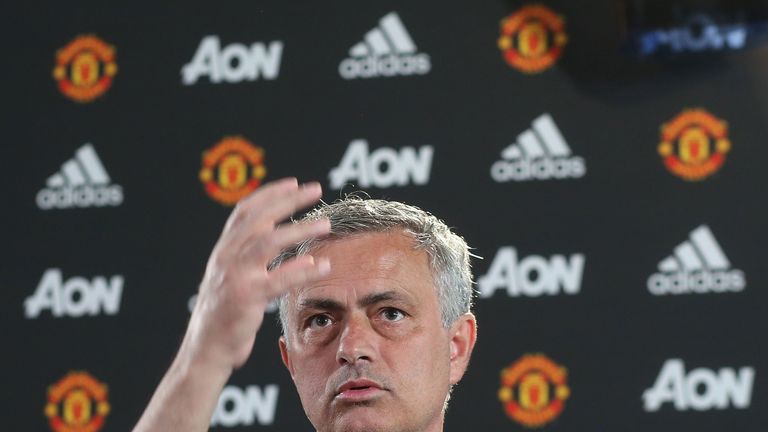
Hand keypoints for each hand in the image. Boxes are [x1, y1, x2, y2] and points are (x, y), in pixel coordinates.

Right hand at [183, 178, 330, 371]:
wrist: (205, 350)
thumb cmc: (222, 315)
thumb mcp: (228, 277)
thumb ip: (244, 256)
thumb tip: (269, 235)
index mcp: (223, 250)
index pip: (244, 211)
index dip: (269, 194)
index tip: (293, 183)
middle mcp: (226, 257)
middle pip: (259, 218)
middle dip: (288, 200)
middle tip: (315, 189)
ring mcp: (236, 276)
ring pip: (269, 242)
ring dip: (300, 229)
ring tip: (326, 224)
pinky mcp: (247, 298)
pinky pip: (279, 279)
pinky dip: (302, 269)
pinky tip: (322, 265)